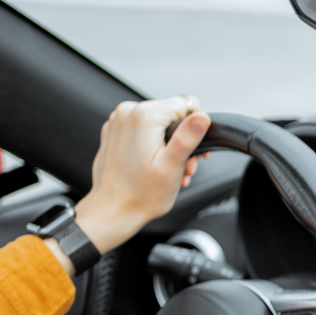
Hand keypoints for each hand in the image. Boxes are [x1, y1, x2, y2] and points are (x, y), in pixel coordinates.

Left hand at [70, 96, 210, 256]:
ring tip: (170, 170)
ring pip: (159, 122)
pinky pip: (143, 129)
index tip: (194, 152)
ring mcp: (119, 121)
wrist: (112, 210)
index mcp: (144, 117)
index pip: (186, 104)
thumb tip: (202, 116)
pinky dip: (153, 144)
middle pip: (173, 114)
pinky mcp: (115, 131)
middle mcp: (128, 113)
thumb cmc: (141, 194)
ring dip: (170, 144)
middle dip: (183, 140)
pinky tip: (154, 165)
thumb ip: (188, 138)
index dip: (197, 128)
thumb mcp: (172, 166)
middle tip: (184, 168)